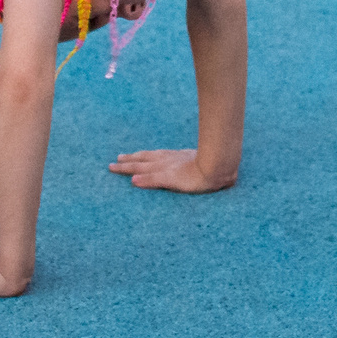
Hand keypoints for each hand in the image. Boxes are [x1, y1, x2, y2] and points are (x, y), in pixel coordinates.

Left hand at [109, 148, 236, 192]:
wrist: (223, 164)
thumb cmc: (218, 163)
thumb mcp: (204, 161)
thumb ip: (196, 162)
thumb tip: (192, 166)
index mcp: (175, 157)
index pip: (152, 156)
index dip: (139, 156)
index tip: (126, 156)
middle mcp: (169, 161)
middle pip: (143, 159)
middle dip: (128, 160)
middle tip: (114, 161)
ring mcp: (170, 169)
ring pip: (144, 167)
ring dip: (128, 167)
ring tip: (114, 167)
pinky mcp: (173, 178)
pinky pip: (155, 179)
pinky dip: (144, 179)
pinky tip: (132, 181)